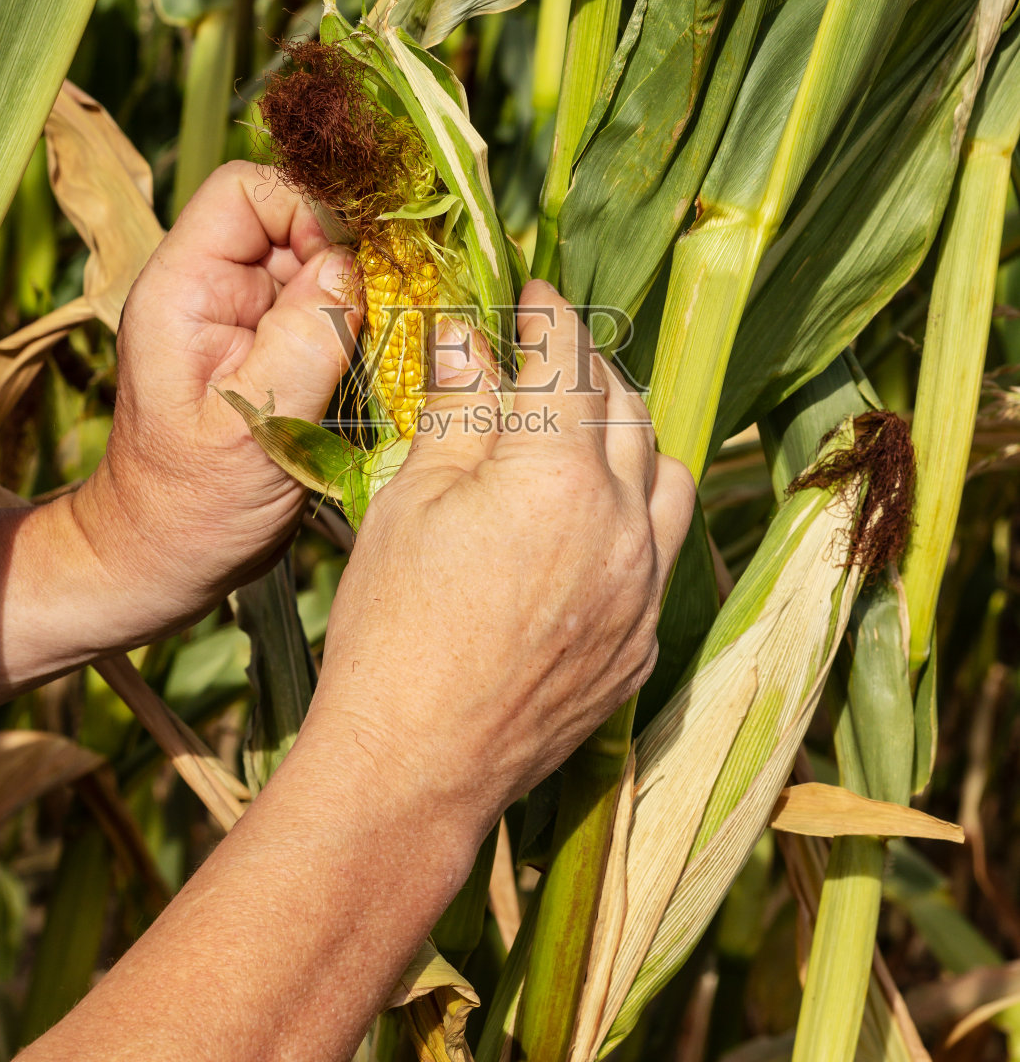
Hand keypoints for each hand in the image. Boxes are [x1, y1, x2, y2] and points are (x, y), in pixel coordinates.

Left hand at [74, 161, 361, 633]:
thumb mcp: (256, 425)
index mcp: (185, 287)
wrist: (162, 561)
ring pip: (320, 266)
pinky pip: (326, 312)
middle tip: (382, 319)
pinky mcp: (270, 351)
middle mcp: (211, 289)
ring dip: (360, 302)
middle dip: (348, 260)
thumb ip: (307, 336)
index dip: (310, 210)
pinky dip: (358, 334)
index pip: (250, 190)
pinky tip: (367, 375)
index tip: (351, 271)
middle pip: (295, 222)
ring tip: (375, 356)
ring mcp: (242, 320)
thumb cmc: (192, 507)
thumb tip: (354, 262)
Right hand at [309, 280, 694, 836]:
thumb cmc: (392, 629)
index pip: (567, 361)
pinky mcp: (642, 644)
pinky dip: (635, 513)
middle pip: (628, 408)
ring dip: (631, 438)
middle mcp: (623, 525)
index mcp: (559, 476)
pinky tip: (588, 523)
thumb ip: (458, 412)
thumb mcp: (411, 502)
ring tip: (583, 433)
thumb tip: (470, 338)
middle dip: (591, 367)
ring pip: (669, 476)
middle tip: (549, 355)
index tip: (534, 295)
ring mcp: (643, 590)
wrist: (414, 767)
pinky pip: (661, 552)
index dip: (549, 315)